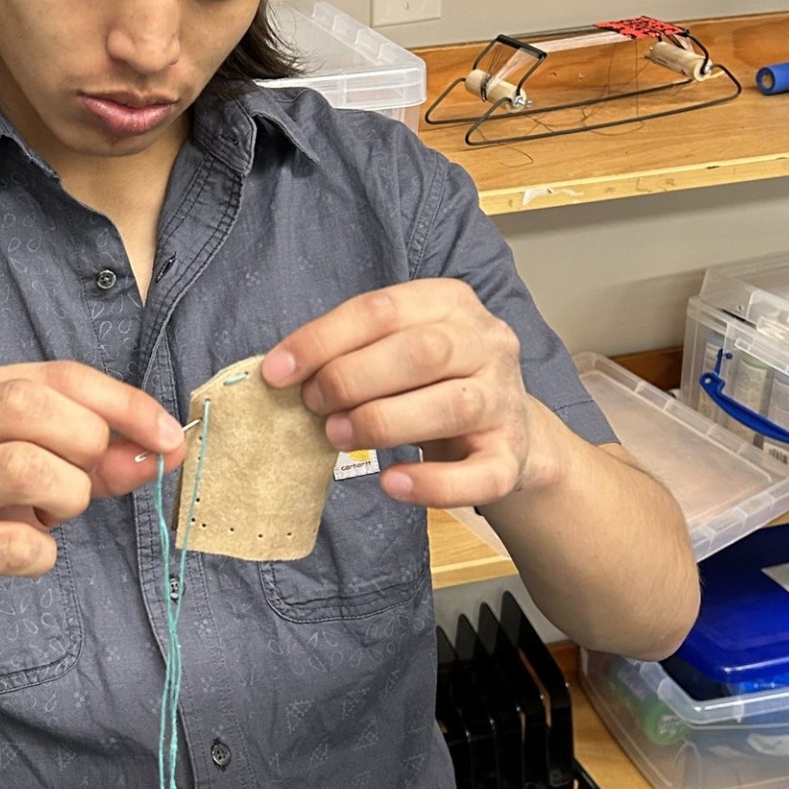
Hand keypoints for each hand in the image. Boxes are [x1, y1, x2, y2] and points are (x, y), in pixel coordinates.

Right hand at [0, 362, 184, 636]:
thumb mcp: (27, 470)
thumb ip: (93, 458)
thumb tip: (163, 451)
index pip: (56, 375)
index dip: (123, 403)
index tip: (168, 436)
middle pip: (29, 405)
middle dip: (86, 442)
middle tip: (86, 482)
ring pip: (23, 467)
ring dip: (67, 497)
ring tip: (52, 516)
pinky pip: (13, 543)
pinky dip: (41, 553)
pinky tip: (24, 554)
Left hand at [259, 281, 551, 510]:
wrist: (509, 433)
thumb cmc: (434, 384)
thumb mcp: (398, 351)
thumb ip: (352, 353)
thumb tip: (284, 373)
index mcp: (451, 304)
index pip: (383, 309)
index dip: (323, 339)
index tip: (277, 372)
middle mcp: (488, 344)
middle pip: (422, 351)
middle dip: (353, 378)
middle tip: (313, 405)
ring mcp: (505, 400)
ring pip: (452, 405)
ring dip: (383, 422)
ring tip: (336, 436)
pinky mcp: (512, 457)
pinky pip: (478, 475)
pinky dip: (431, 484)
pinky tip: (391, 484)